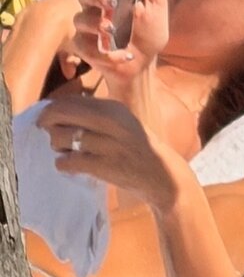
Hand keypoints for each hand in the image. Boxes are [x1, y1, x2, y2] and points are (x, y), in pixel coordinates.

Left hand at [36, 95, 184, 212]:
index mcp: (115, 108)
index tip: (51, 118)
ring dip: (56, 145)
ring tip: (64, 150)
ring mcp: (108, 145)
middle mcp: (111, 122)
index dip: (54, 108)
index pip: (71, 100)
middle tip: (45, 129)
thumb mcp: (124, 122)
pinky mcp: (104, 166)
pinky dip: (63, 164)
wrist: (163, 176)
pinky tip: (70, 165)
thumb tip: (59, 109)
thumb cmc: (139, 148)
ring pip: (60, 137)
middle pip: (61, 113)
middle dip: (46, 121)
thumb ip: (97, 114)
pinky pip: (68, 161)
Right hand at [72, 0, 168, 84]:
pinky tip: (122, 55)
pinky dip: (105, 53)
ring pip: (81, 19)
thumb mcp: (156, 4)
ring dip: (96, 24)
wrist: (144, 65)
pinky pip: (86, 47)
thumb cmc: (148, 32)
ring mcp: (88, 27)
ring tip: (112, 29)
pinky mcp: (85, 48)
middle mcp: (96, 7)